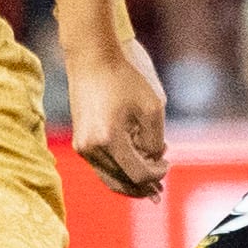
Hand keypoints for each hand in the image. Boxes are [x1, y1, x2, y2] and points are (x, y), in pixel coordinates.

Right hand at [68, 38, 169, 197]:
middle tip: (160, 188)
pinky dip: (118, 170)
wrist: (91, 59)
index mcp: (109, 140)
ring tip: (149, 182)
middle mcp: (91, 148)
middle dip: (143, 186)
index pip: (138, 174)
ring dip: (130, 180)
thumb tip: (152, 161)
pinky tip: (133, 165)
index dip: (157, 175)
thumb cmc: (124, 79)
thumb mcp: (151, 107)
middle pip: (122, 182)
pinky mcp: (80, 142)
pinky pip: (101, 167)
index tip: (168, 163)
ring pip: (110, 178)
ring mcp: (82, 147)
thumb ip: (156, 140)